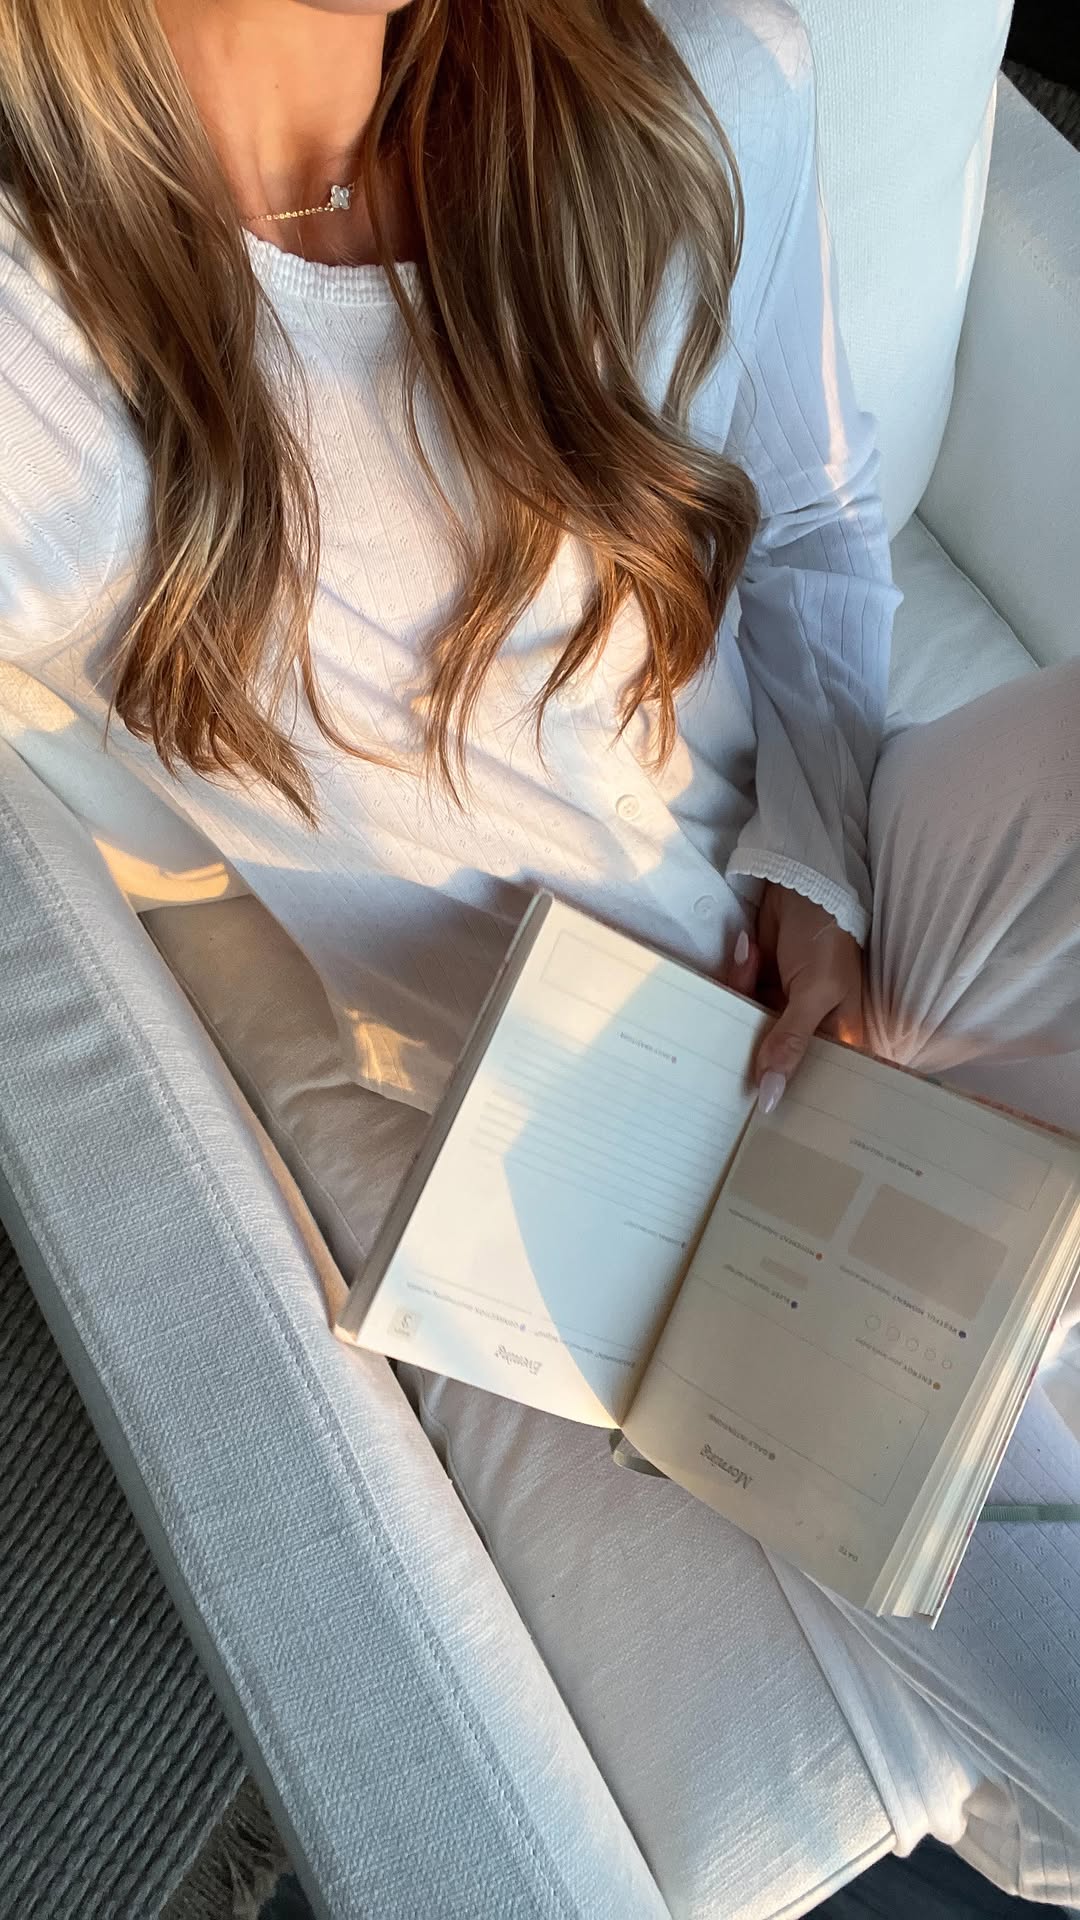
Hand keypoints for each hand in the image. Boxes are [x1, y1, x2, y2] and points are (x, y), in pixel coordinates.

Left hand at [726, 883, 863, 1110]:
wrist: (801, 883)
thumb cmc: (826, 938)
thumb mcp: (815, 992)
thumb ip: (790, 1043)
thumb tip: (770, 1097)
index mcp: (840, 1039)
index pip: (816, 1084)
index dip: (789, 1099)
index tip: (757, 1120)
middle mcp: (812, 1030)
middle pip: (776, 1063)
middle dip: (751, 1053)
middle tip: (723, 1056)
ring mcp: (782, 1010)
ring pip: (747, 1031)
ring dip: (743, 994)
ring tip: (754, 960)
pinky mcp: (759, 988)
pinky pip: (735, 1001)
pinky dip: (738, 975)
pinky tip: (749, 949)